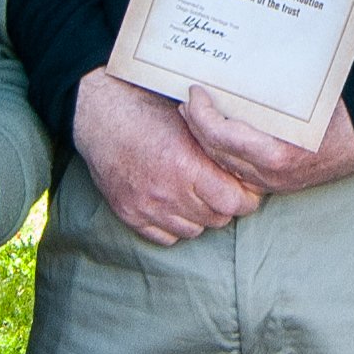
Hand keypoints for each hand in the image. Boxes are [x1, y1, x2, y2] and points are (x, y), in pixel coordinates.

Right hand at [75, 68, 263, 246]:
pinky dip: (175, 226)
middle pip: (217, 218)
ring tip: (196, 195)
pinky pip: (167, 238)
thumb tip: (251, 168)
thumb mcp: (190, 123)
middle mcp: (168, 192)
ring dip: (201, 216)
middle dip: (225, 206)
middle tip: (223, 190)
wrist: (102, 120)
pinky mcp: (131, 216)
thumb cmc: (149, 115)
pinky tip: (174, 205)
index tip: (247, 190)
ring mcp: (148, 208)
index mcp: (186, 165)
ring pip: (194, 230)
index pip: (233, 201)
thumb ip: (217, 150)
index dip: (246, 198)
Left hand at [180, 91, 353, 198]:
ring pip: (223, 163)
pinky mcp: (273, 184)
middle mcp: (269, 174)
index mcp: (276, 153)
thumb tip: (235, 70)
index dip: (201, 115)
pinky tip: (216, 135)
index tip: (195, 93)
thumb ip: (266, 95)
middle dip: (196, 125)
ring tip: (195, 116)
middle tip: (188, 101)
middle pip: (216, 152)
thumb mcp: (302, 100)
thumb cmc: (336, 115)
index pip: (221, 136)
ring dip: (204, 139)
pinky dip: (221, 151)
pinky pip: (237, 169)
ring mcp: (270, 183)